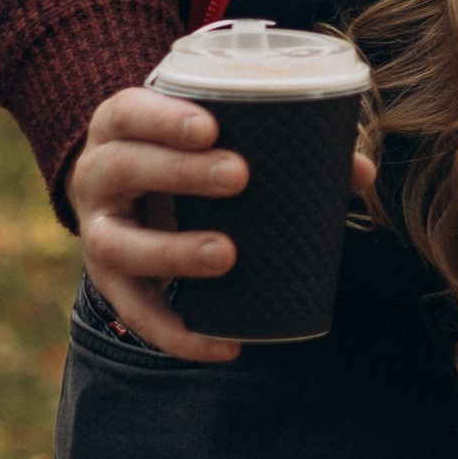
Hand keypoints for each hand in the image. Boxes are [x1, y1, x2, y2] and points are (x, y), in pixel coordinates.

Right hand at [68, 85, 376, 366]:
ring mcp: (98, 232)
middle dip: (179, 173)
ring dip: (171, 251)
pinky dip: (174, 333)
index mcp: (121, 126)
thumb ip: (284, 145)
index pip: (129, 112)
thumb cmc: (185, 156)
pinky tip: (222, 345)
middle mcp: (98, 175)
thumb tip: (359, 171)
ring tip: (226, 255)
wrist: (125, 193)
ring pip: (115, 244)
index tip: (212, 127)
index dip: (164, 119)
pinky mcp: (110, 285)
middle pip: (122, 169)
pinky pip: (134, 313)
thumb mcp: (215, 136)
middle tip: (239, 177)